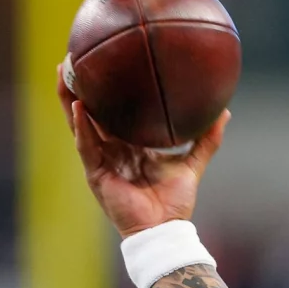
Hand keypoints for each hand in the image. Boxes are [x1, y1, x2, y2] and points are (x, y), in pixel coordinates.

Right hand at [57, 60, 228, 237]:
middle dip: (77, 87)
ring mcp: (100, 161)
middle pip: (88, 112)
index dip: (103, 90)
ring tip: (63, 73)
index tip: (100, 62)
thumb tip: (224, 112)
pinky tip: (78, 106)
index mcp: (127, 145)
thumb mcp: (192, 162)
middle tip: (71, 58)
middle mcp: (110, 149)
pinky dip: (82, 126)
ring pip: (79, 125)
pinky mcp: (96, 174)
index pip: (110, 112)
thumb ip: (206, 139)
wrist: (165, 229)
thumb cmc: (174, 201)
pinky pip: (86, 146)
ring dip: (69, 99)